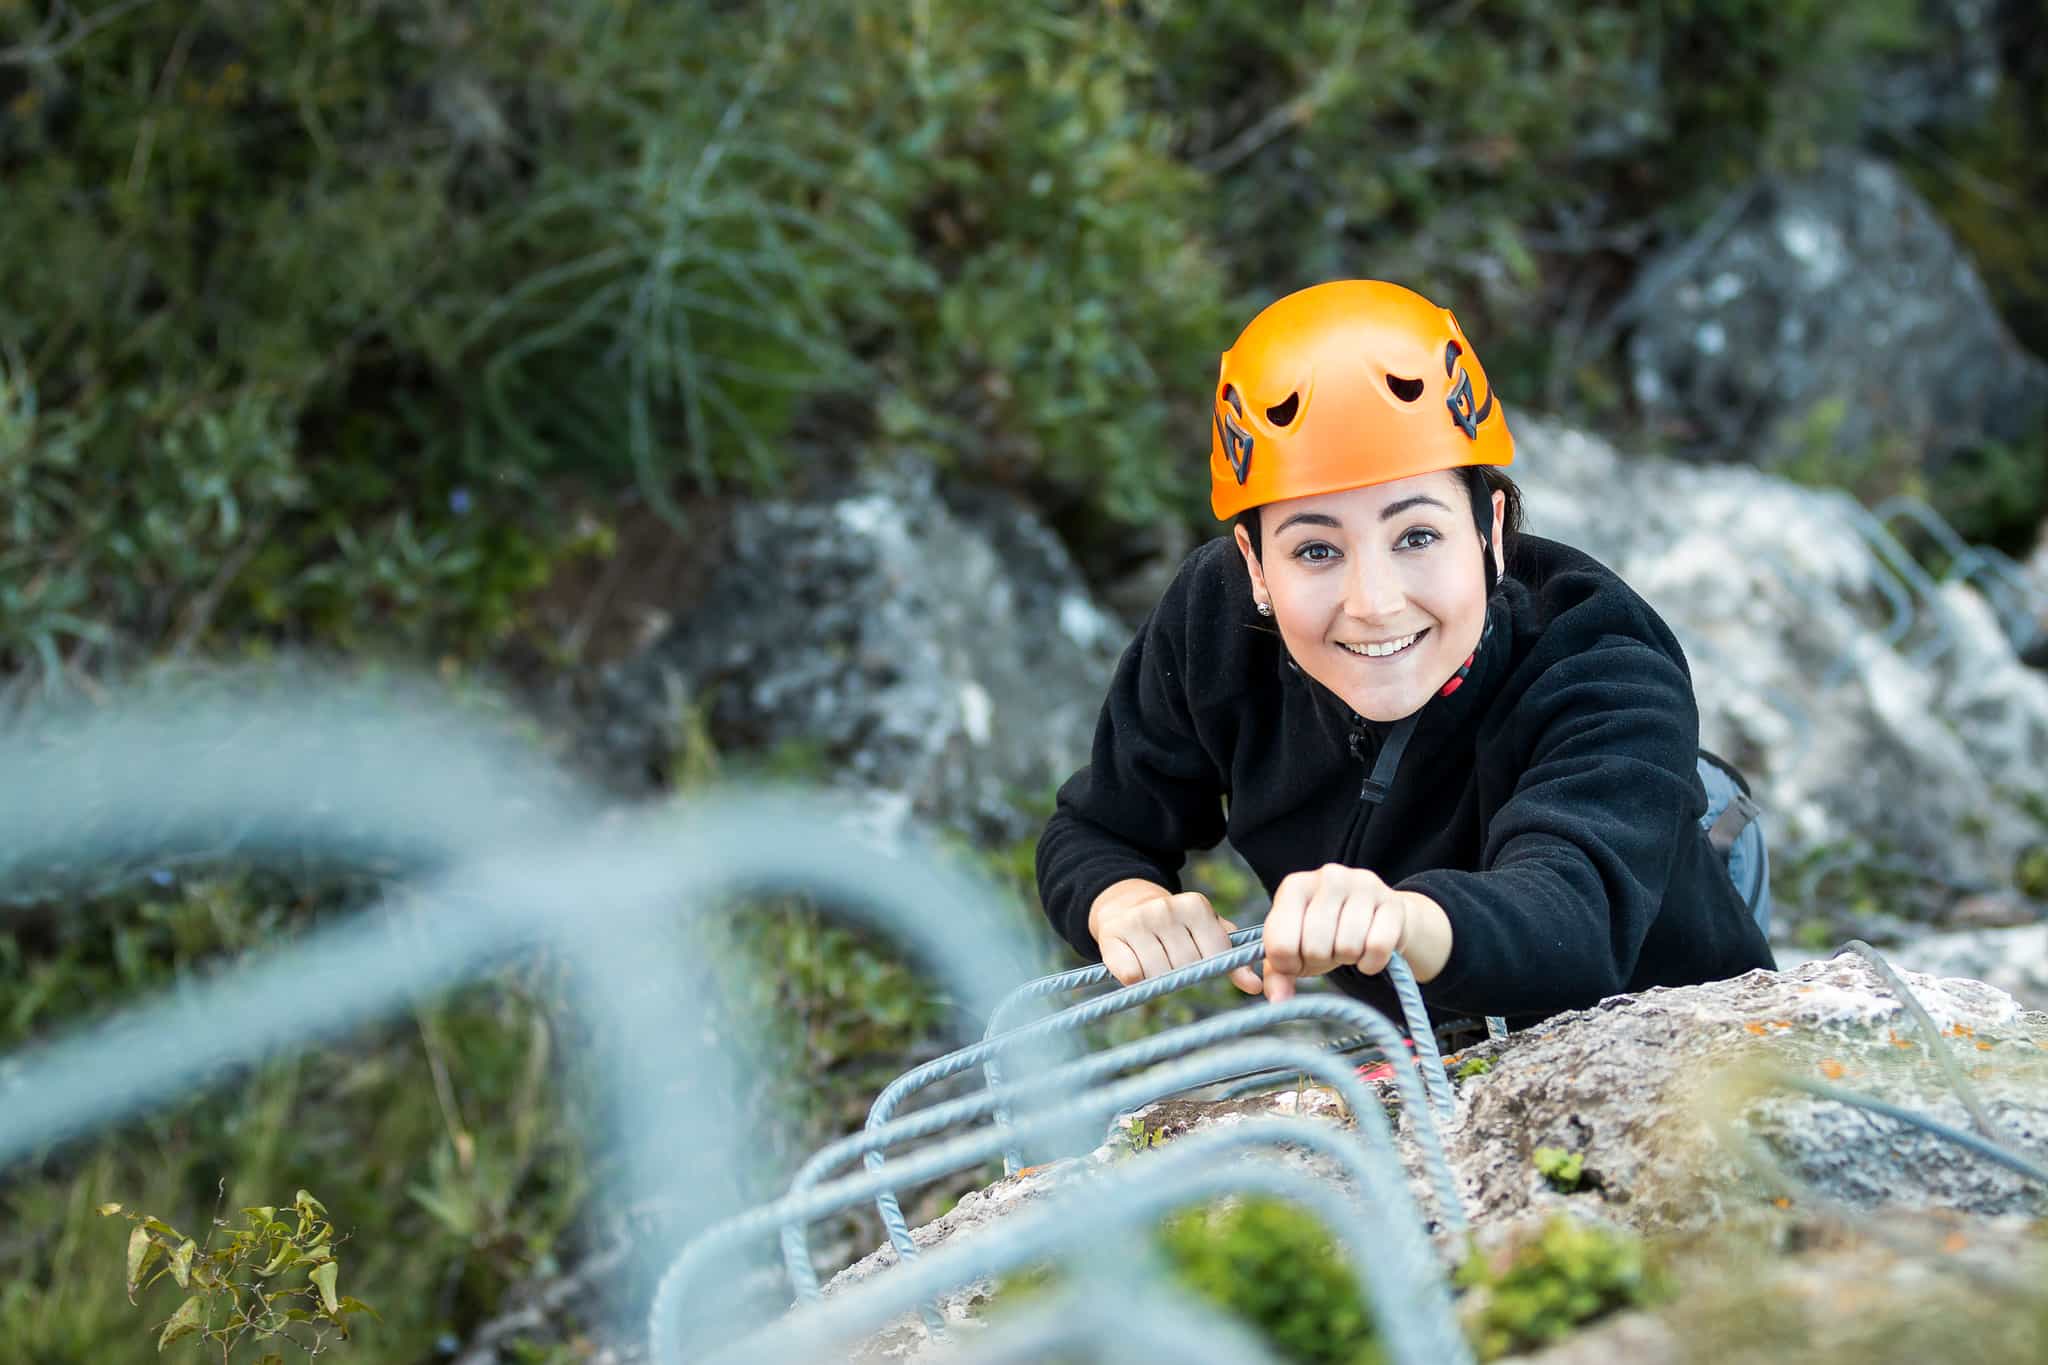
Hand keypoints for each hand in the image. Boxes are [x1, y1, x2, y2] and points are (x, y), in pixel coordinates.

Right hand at [1088, 879, 1263, 994]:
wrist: (1125, 905)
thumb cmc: (1177, 927)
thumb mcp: (1207, 932)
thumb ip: (1232, 957)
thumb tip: (1255, 986)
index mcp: (1195, 905)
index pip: (1214, 955)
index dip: (1208, 967)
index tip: (1198, 962)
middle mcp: (1165, 908)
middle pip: (1185, 967)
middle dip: (1181, 974)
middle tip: (1172, 963)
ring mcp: (1137, 921)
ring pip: (1159, 974)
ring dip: (1158, 979)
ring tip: (1155, 963)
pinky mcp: (1112, 937)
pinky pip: (1132, 976)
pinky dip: (1135, 980)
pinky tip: (1136, 964)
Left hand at [1259, 864, 1450, 1002]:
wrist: (1377, 917)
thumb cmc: (1327, 934)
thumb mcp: (1295, 949)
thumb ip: (1278, 974)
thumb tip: (1279, 1000)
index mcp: (1294, 886)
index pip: (1280, 943)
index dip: (1289, 964)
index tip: (1298, 959)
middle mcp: (1328, 877)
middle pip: (1314, 947)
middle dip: (1320, 961)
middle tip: (1327, 951)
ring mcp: (1363, 885)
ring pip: (1347, 947)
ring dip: (1347, 959)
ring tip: (1346, 947)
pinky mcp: (1393, 903)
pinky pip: (1378, 948)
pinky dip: (1372, 963)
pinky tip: (1368, 955)